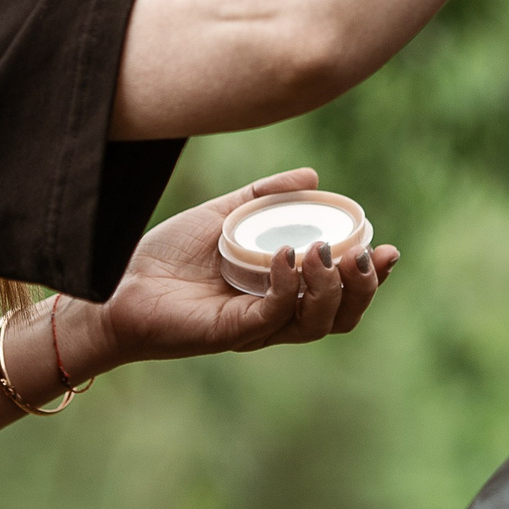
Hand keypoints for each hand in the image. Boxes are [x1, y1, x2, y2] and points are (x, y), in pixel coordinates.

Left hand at [85, 168, 396, 367]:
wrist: (118, 284)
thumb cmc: (169, 255)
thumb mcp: (224, 215)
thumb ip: (264, 197)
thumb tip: (312, 176)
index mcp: (281, 293)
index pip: (339, 295)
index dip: (372, 278)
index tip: (389, 247)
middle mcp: (275, 316)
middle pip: (340, 318)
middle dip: (365, 289)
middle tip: (371, 256)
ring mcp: (254, 328)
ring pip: (315, 323)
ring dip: (331, 288)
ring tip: (327, 251)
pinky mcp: (230, 332)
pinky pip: (272, 315)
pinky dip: (287, 286)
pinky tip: (287, 255)